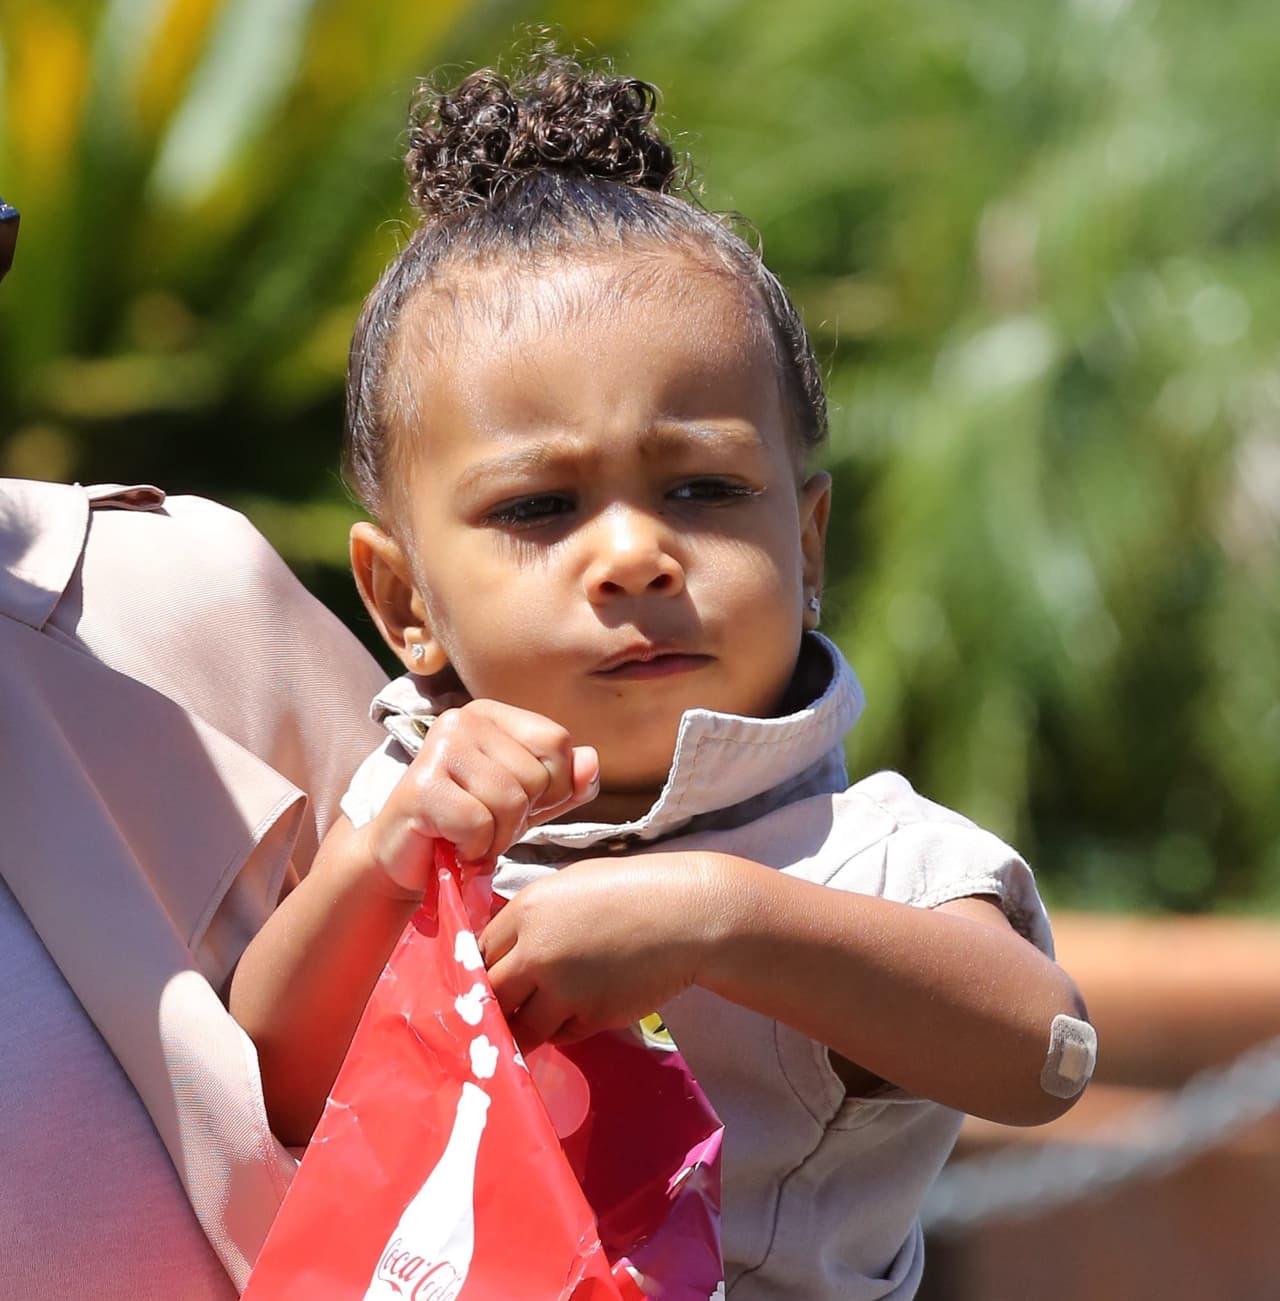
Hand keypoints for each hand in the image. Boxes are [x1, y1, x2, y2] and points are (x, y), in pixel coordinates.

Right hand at [364, 700, 598, 893]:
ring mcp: (439, 747)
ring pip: (510, 801)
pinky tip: (453, 843)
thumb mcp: (529, 804)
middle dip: (521, 817)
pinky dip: (474, 847)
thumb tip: (592, 761)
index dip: (553, 786)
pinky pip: (479, 824)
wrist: (405, 860)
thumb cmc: (469, 826)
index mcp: (492, 713)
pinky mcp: (421, 786)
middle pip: (535, 775)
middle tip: (487, 824)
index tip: (518, 804)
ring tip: (470, 836)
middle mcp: (463, 718)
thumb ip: (566, 784)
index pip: (557, 741)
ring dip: (497, 837)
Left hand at [480, 853, 722, 1049]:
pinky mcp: (591, 1017)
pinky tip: (580, 1009)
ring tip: (540, 1015)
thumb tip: (505, 948)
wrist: (684, 915)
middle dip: (492, 1003)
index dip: (481, 967)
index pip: (478, 952)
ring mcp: (562, 990)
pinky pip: (560, 1034)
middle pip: (490, 994)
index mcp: (526, 911)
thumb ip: (531, 917)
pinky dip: (563, 1028)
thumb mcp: (568, 886)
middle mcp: (536, 953)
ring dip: (526, 1024)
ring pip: (521, 1025)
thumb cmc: (628, 890)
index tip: (487, 977)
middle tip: (499, 1009)